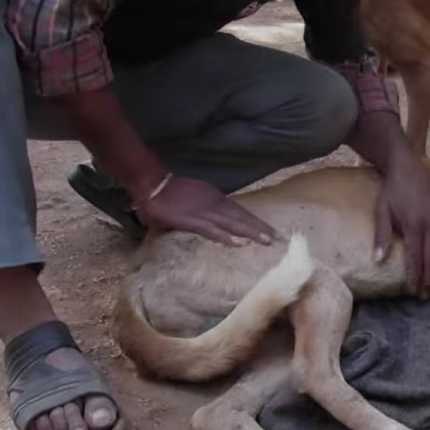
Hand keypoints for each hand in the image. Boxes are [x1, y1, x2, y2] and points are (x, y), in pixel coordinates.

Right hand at [135, 175, 277, 246]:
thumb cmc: (168, 195)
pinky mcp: (192, 221)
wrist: (151, 186)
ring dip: (250, 232)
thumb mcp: (192, 202)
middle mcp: (215, 205)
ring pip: (233, 223)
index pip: (240, 212)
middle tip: (278, 238)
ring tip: (267, 241)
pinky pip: (212, 230)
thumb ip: (203, 212)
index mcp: (215, 199)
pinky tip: (239, 243)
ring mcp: (205, 212)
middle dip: (260, 228)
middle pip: (242, 217)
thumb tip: (209, 221)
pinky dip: (226, 236)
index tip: (270, 230)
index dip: (255, 221)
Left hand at [373, 160, 429, 297]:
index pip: (415, 256)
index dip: (416, 275)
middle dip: (429, 277)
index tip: (414, 290)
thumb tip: (377, 260)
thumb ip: (381, 236)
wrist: (407, 167)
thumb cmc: (392, 190)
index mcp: (412, 224)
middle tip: (427, 294)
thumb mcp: (381, 211)